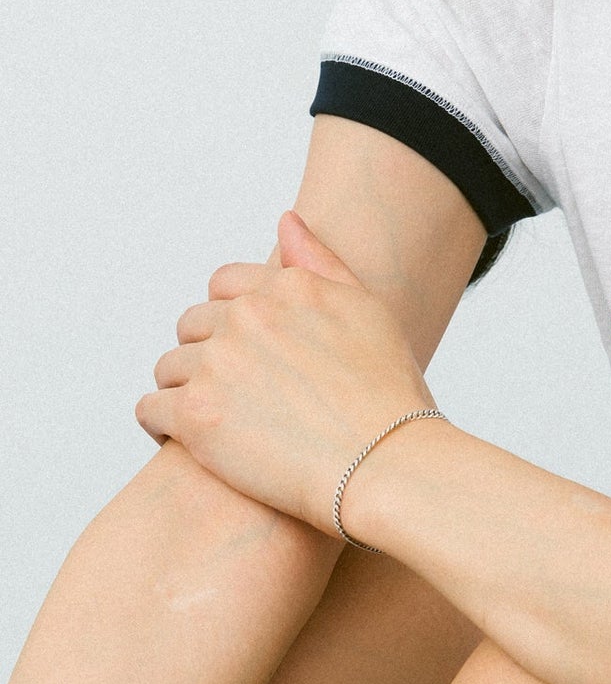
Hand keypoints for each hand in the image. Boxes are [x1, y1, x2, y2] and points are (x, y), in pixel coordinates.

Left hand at [135, 210, 437, 536]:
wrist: (386, 464)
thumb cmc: (387, 394)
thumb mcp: (367, 311)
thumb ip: (321, 262)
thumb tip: (285, 220)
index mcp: (288, 286)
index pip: (222, 285)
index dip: (229, 320)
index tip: (247, 355)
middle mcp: (248, 314)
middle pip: (191, 326)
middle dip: (206, 356)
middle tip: (236, 396)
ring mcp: (219, 363)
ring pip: (169, 368)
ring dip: (184, 392)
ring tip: (217, 424)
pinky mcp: (195, 415)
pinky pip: (150, 410)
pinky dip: (163, 428)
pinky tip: (195, 445)